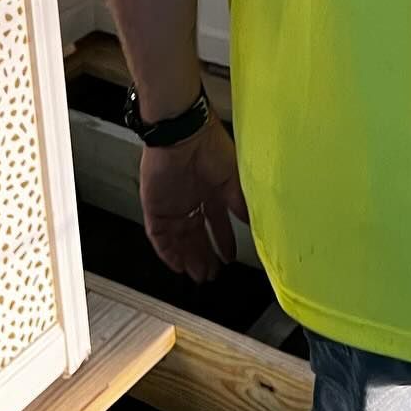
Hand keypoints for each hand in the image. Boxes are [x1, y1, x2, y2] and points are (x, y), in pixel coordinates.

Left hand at [139, 114, 247, 281]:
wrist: (183, 135)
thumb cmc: (210, 147)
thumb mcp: (233, 179)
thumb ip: (240, 204)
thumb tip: (255, 224)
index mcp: (211, 190)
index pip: (217, 222)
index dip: (223, 241)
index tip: (230, 256)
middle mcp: (192, 199)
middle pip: (197, 235)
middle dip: (205, 255)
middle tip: (212, 274)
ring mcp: (172, 204)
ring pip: (179, 239)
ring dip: (189, 258)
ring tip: (199, 275)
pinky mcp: (155, 207)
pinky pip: (159, 236)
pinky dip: (168, 252)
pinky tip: (178, 265)